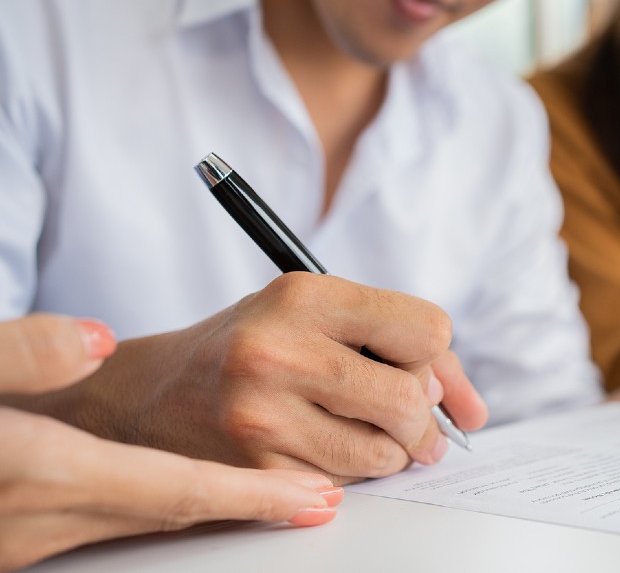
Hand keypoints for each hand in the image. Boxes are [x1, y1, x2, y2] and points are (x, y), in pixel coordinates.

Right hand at [0, 313, 341, 570]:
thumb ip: (19, 357)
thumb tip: (92, 339)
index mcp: (41, 474)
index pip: (173, 492)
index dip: (254, 498)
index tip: (321, 500)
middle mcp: (48, 519)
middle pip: (181, 513)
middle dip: (259, 507)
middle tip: (333, 492)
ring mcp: (37, 537)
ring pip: (157, 522)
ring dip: (225, 509)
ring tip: (296, 488)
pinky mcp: (27, 536)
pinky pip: (122, 524)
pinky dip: (175, 507)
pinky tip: (203, 489)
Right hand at [8, 274, 488, 484]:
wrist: (150, 396)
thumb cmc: (253, 347)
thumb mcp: (319, 317)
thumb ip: (406, 348)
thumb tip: (474, 414)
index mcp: (304, 295)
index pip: (427, 328)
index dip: (435, 355)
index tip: (421, 368)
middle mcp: (279, 350)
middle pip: (409, 398)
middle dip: (425, 421)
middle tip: (416, 426)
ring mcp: (262, 414)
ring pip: (384, 454)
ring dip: (392, 454)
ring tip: (366, 435)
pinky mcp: (252, 470)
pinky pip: (344, 488)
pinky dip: (351, 477)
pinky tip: (323, 452)